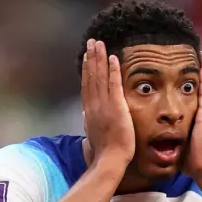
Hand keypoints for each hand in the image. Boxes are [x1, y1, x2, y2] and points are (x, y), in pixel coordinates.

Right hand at [81, 39, 134, 169]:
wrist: (110, 159)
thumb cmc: (104, 152)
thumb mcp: (92, 135)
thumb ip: (89, 122)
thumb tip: (85, 116)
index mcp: (89, 111)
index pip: (87, 86)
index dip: (86, 70)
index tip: (86, 57)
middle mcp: (94, 105)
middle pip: (91, 76)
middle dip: (91, 58)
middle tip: (91, 42)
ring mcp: (104, 105)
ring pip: (100, 77)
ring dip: (99, 58)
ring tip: (99, 44)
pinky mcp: (116, 107)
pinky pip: (114, 84)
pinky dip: (113, 70)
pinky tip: (113, 58)